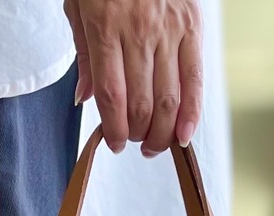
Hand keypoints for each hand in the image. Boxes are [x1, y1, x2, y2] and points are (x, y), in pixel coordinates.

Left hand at [64, 0, 202, 157]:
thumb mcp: (78, 6)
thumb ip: (85, 55)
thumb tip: (84, 100)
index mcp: (105, 27)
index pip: (112, 96)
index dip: (114, 129)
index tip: (114, 143)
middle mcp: (139, 31)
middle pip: (142, 104)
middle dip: (138, 135)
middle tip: (135, 143)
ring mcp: (169, 29)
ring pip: (169, 99)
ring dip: (162, 132)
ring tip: (155, 143)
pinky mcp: (192, 25)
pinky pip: (195, 79)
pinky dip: (192, 113)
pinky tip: (184, 135)